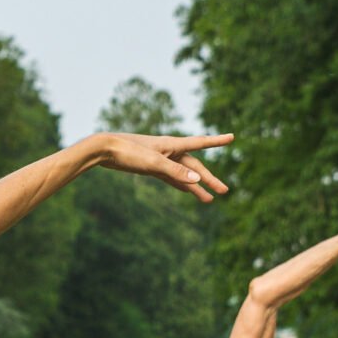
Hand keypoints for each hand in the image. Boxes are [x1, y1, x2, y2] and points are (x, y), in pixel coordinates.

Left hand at [94, 132, 232, 200]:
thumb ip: (175, 172)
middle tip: (224, 191)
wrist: (104, 150)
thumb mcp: (153, 163)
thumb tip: (197, 180)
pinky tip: (190, 191)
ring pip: (184, 174)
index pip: (200, 143)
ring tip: (210, 200)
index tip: (232, 138)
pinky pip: (172, 178)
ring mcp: (161, 160)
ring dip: (196, 187)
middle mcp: (170, 151)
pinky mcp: (151, 168)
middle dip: (210, 179)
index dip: (217, 141)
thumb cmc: (128, 152)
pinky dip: (182, 185)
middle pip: (195, 166)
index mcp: (172, 144)